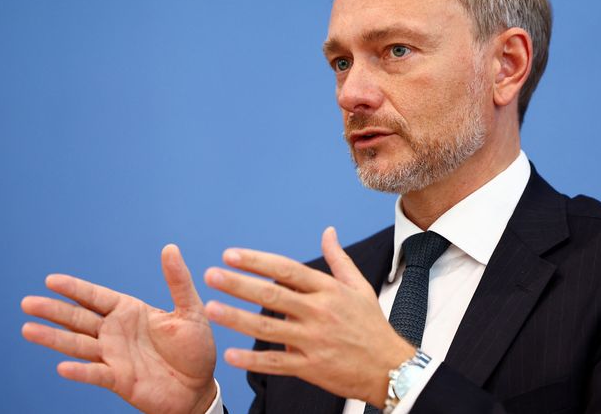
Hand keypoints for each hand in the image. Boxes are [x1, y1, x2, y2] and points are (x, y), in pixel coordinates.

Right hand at [21, 245, 217, 413]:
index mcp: (130, 311)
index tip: (50, 280)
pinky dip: (80, 371)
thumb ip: (178, 281)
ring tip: (27, 329)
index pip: (95, 297)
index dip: (74, 289)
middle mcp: (115, 332)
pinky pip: (96, 374)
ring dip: (53, 338)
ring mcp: (113, 356)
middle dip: (53, 310)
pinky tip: (62, 367)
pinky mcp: (119, 380)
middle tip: (26, 302)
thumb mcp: (190, 310)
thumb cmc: (196, 347)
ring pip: (78, 345)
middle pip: (78, 318)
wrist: (199, 387)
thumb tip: (170, 248)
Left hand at [204, 227, 414, 407]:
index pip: (287, 269)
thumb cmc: (371, 324)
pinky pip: (277, 363)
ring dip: (236, 318)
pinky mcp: (311, 368)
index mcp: (328, 290)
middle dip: (238, 284)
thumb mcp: (359, 287)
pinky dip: (252, 361)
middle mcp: (319, 312)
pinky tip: (230, 354)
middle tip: (211, 275)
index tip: (230, 254)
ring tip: (210, 309)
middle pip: (272, 295)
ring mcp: (314, 341)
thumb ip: (338, 259)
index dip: (257, 261)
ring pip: (268, 328)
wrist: (390, 367)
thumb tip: (328, 231)